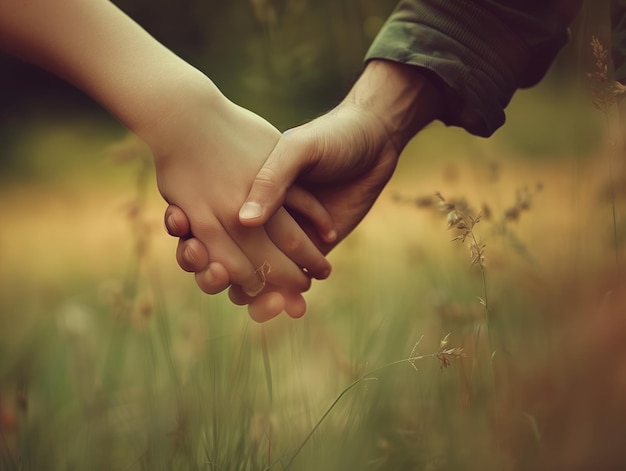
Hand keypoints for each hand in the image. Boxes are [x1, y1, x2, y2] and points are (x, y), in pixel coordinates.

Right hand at [166, 60, 443, 307]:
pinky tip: (283, 305)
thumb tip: (246, 222)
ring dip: (250, 294)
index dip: (198, 241)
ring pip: (253, 276)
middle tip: (214, 275)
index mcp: (245, 190)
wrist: (374, 139)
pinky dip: (283, 296)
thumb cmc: (332, 137)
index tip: (192, 250)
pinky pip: (290, 280)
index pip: (210, 226)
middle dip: (213, 274)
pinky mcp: (310, 250)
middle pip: (223, 257)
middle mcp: (260, 217)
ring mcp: (283, 236)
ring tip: (251, 297)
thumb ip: (272, 180)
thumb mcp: (297, 149)